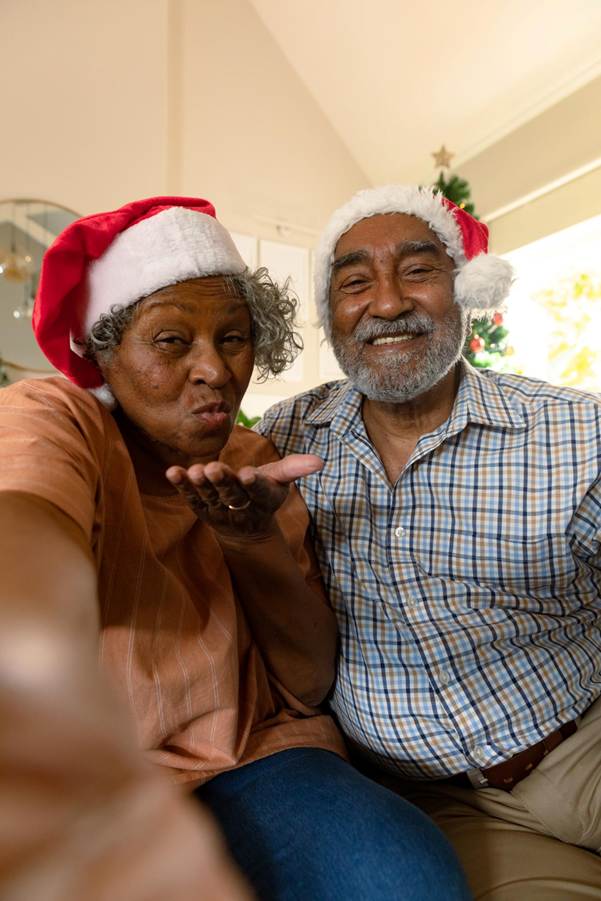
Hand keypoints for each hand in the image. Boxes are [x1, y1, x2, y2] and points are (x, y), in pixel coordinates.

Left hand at [166, 454, 322, 538]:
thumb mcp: (280, 481)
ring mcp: (219, 510)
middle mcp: (241, 506)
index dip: (255, 484)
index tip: (249, 474)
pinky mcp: (201, 509)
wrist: (244, 527)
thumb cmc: (262, 494)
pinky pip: (190, 498)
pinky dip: (181, 487)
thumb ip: (294, 469)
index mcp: (263, 498)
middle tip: (214, 468)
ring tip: (195, 471)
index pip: (260, 492)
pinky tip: (172, 472)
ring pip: (210, 498)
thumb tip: (319, 461)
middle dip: (223, 482)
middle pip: (232, 494)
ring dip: (201, 485)